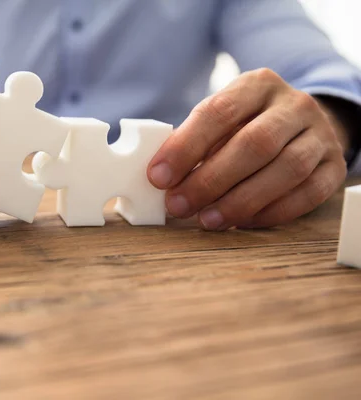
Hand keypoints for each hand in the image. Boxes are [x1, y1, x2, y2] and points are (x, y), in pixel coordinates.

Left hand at [147, 68, 347, 229]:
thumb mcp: (220, 120)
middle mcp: (294, 105)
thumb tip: (160, 177)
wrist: (301, 124)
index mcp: (257, 85)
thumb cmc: (246, 125)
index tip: (158, 177)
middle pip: (254, 143)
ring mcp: (320, 135)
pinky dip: (271, 212)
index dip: (186, 147)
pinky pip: (308, 194)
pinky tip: (241, 222)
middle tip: (179, 205)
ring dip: (240, 201)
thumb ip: (193, 142)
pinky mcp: (334, 166)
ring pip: (286, 169)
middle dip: (210, 180)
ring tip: (207, 220)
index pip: (219, 112)